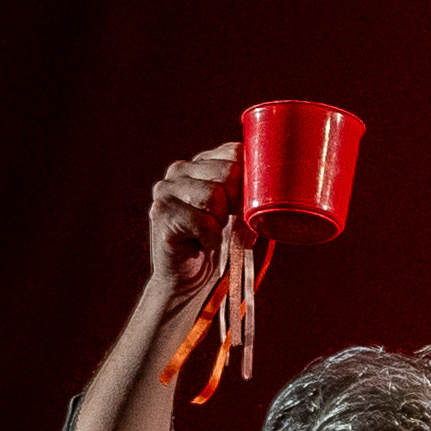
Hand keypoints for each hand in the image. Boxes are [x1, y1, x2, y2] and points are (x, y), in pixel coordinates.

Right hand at [143, 140, 243, 298]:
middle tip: (223, 222)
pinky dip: (210, 238)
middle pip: (228, 171)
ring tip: (209, 232)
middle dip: (235, 203)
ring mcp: (165, 190)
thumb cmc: (218, 243)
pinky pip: (203, 221)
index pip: (234, 151)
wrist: (190, 279)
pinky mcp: (161, 214)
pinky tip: (201, 243)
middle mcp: (179, 171)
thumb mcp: (239, 211)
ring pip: (214, 195)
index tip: (239, 205)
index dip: (247, 180)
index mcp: (200, 163)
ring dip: (220, 222)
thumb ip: (249, 189)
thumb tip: (270, 179)